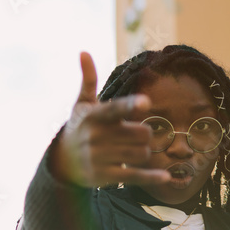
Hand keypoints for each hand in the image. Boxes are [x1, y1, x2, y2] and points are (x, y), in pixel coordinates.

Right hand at [52, 52, 172, 188]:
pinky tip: (166, 178)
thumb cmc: (80, 127)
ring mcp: (100, 158)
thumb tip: (84, 52)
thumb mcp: (81, 104)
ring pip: (141, 154)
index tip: (146, 102)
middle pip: (140, 134)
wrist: (63, 162)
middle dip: (145, 134)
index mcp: (94, 117)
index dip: (131, 105)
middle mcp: (96, 137)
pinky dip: (151, 177)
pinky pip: (134, 176)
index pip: (115, 109)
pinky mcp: (105, 176)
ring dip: (144, 152)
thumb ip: (88, 79)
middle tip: (138, 135)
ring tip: (134, 150)